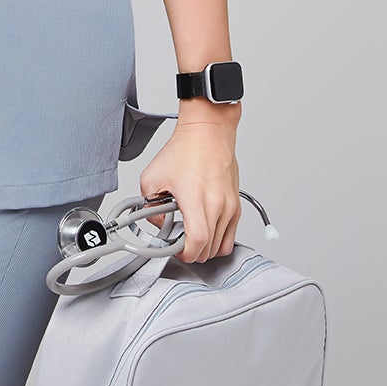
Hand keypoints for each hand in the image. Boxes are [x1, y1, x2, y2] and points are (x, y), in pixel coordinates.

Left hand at [137, 118, 240, 262]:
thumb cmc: (184, 150)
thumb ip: (149, 206)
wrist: (207, 131)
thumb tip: (158, 224)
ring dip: (205, 247)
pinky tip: (204, 228)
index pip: (197, 242)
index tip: (175, 249)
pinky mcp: (236, 205)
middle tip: (179, 240)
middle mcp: (217, 205)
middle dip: (191, 252)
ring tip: (191, 233)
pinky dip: (217, 239)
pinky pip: (230, 235)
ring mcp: (230, 206)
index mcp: (195, 198)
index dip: (184, 253)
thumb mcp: (152, 177)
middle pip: (209, 249)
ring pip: (221, 246)